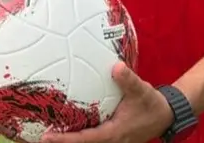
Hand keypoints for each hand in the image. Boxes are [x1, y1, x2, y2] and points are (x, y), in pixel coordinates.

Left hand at [41, 62, 174, 142]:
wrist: (165, 116)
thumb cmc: (152, 104)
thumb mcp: (142, 91)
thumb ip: (129, 80)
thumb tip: (116, 67)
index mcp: (114, 134)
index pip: (85, 139)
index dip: (66, 139)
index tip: (47, 137)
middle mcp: (110, 140)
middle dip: (61, 142)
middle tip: (38, 136)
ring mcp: (110, 140)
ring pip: (85, 142)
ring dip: (67, 139)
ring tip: (44, 133)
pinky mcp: (110, 136)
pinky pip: (89, 138)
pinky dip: (76, 134)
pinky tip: (64, 125)